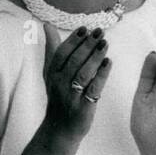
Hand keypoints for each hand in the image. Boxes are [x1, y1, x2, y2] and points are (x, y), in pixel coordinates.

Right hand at [42, 23, 110, 141]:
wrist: (59, 129)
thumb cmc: (58, 96)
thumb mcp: (51, 73)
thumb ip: (52, 49)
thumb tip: (47, 25)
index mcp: (52, 74)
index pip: (61, 54)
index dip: (73, 40)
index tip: (85, 28)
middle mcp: (59, 85)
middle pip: (73, 62)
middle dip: (86, 45)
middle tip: (99, 31)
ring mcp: (71, 97)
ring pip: (83, 74)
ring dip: (94, 57)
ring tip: (105, 44)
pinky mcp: (83, 108)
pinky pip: (93, 89)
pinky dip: (101, 75)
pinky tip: (108, 63)